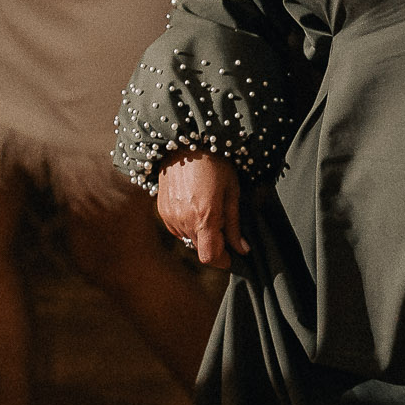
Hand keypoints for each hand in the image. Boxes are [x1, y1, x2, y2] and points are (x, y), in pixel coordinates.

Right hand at [156, 151, 246, 267]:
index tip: (231, 255)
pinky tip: (195, 205)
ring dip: (200, 234)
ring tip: (208, 208)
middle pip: (200, 249)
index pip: (210, 257)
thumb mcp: (231, 191)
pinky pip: (177, 229)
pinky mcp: (162, 211)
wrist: (186, 144)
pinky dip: (188, 225)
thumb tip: (243, 249)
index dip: (222, 260)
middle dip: (214, 243)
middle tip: (224, 223)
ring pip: (188, 240)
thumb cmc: (215, 164)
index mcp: (204, 216)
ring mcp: (170, 216)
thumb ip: (234, 224)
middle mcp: (183, 220)